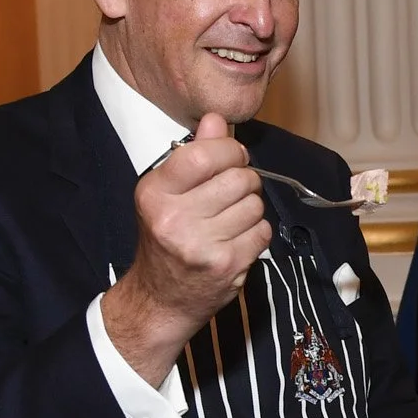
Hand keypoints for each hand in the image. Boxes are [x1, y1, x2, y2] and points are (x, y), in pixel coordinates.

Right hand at [102, 114, 269, 385]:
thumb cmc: (166, 238)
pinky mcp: (225, 264)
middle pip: (239, 178)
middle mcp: (174, 218)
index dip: (230, 150)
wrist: (160, 298)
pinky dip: (257, 233)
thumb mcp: (168, 193)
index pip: (205, 155)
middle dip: (245, 180)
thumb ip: (194, 154)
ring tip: (229, 221)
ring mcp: (200, 244)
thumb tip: (216, 119)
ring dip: (251, 209)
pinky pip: (263, 231)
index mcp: (155, 193)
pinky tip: (236, 240)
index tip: (232, 157)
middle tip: (232, 193)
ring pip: (255, 204)